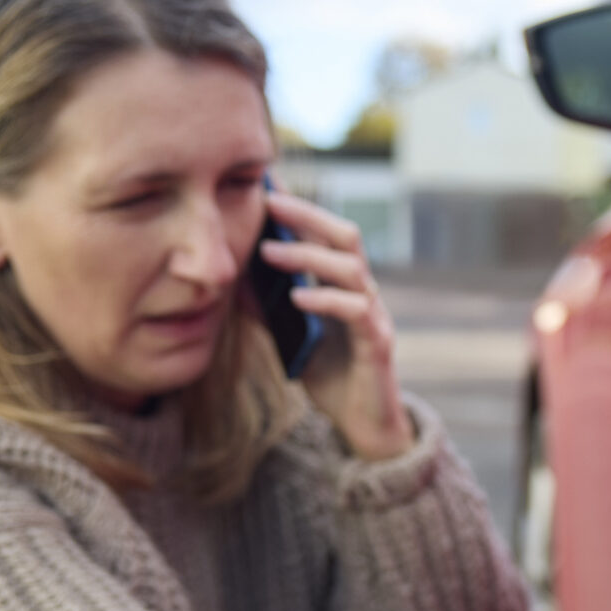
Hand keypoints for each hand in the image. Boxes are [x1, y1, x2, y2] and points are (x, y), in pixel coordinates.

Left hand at [255, 189, 413, 459]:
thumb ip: (267, 306)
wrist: (362, 424)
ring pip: (350, 268)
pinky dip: (325, 300)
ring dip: (307, 256)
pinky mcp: (377, 343)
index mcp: (344, 285)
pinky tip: (296, 298)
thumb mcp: (289, 335)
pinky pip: (355, 311)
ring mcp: (374, 316)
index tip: (267, 186)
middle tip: (270, 202)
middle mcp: (364, 292)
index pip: (327, 234)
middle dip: (308, 215)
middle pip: (345, 237)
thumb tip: (233, 275)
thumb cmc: (330, 375)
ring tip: (268, 252)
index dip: (301, 209)